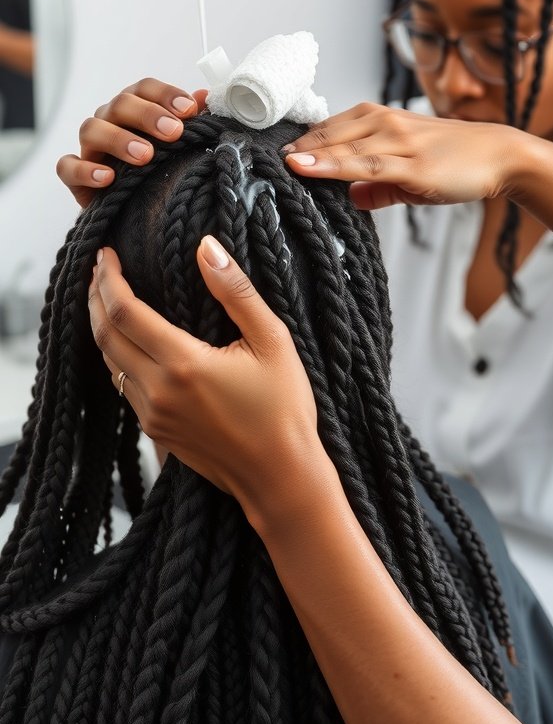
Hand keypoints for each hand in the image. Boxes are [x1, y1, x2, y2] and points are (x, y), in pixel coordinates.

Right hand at [57, 78, 207, 207]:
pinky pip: (68, 167)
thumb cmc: (158, 169)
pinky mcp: (74, 175)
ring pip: (92, 129)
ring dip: (119, 139)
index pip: (146, 88)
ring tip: (145, 156)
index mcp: (135, 108)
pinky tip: (108, 178)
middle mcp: (110, 120)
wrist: (134, 210)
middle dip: (148, 115)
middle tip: (174, 132)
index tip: (189, 110)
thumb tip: (204, 96)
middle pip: (121, 104)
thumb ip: (191, 121)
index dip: (166, 95)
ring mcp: (90, 146)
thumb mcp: (179, 146)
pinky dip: (85, 170)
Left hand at [88, 240, 322, 519]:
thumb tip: (206, 246)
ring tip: (106, 297)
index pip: (124, 312)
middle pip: (106, 335)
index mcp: (183, 363)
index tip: (106, 253)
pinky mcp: (156, 433)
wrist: (280, 477)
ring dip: (102, 326)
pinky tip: (128, 340)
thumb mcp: (272, 340)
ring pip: (109, 362)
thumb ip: (235, 290)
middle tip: (99, 268)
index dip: (109, 279)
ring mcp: (153, 415)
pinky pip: (123, 385)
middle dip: (96, 297)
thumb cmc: (284, 408)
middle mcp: (158, 391)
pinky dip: (117, 355)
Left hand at [283, 103, 518, 209]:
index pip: (326, 128)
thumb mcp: (406, 173)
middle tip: (255, 159)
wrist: (497, 155)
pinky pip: (362, 165)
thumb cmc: (453, 159)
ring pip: (339, 147)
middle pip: (325, 134)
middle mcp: (382, 124)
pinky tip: (305, 168)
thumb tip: (352, 198)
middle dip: (292, 147)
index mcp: (378, 120)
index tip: (264, 154)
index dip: (296, 141)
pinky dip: (330, 166)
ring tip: (272, 163)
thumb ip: (377, 186)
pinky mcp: (409, 166)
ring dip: (304, 155)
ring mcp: (395, 142)